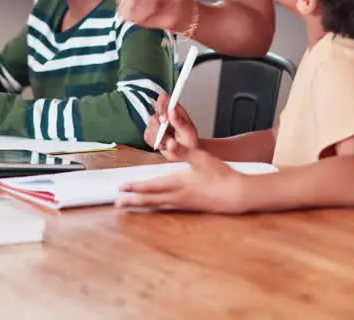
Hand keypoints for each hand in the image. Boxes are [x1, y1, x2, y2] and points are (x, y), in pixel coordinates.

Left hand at [114, 148, 245, 213]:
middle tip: (117, 204)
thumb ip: (183, 151)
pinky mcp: (189, 207)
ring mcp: (184, 204)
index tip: (122, 188)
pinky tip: (153, 208)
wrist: (237, 194)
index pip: (152, 186)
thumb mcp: (202, 158)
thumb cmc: (221, 175)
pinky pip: (167, 208)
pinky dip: (155, 208)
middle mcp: (178, 196)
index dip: (136, 187)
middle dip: (133, 201)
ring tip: (128, 207)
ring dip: (142, 206)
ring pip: (157, 206)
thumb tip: (168, 144)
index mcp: (179, 183)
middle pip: (151, 200)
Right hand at [143, 93, 199, 159]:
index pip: (164, 99)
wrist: (186, 153)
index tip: (164, 119)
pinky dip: (156, 144)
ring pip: (149, 127)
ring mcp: (156, 124)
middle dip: (160, 130)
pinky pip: (147, 137)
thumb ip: (180, 123)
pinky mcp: (151, 133)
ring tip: (170, 144)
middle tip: (169, 139)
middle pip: (154, 116)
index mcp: (175, 110)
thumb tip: (172, 111)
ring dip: (160, 139)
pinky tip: (164, 146)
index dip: (161, 106)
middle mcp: (164, 115)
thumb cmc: (190, 141)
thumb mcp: (188, 133)